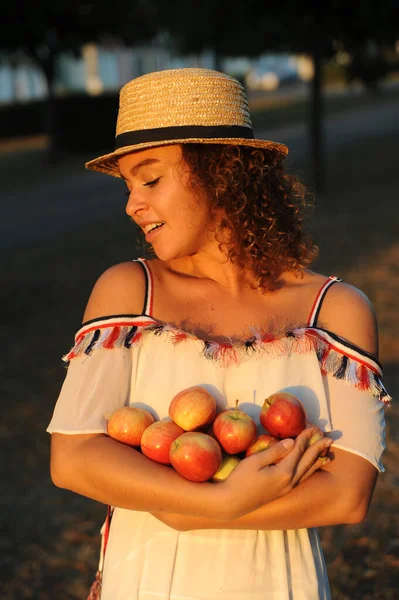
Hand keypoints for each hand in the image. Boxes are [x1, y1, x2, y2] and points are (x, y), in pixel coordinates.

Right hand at [216, 428, 332, 518]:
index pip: (298, 450)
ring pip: (307, 472)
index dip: (305, 438)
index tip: (312, 427)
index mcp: (284, 472)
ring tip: (328, 454)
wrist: (232, 502)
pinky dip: (310, 471)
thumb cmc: (241, 479)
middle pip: (308, 461)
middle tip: (329, 439)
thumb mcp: (255, 461)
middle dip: (318, 448)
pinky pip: (302, 479)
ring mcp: (287, 488)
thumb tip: (291, 442)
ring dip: (317, 461)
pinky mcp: (283, 491)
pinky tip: (311, 468)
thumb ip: (275, 451)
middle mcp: (290, 481)